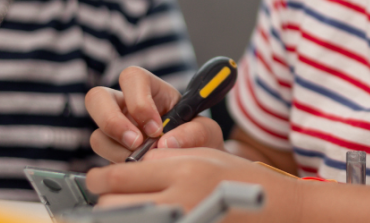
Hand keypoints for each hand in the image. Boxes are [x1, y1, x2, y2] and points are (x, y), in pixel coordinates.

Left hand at [86, 147, 301, 219]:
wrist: (275, 207)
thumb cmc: (240, 177)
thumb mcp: (203, 155)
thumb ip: (163, 159)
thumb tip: (125, 167)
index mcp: (183, 171)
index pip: (119, 177)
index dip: (98, 178)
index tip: (94, 178)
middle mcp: (179, 201)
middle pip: (113, 206)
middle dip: (104, 200)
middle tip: (108, 195)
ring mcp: (182, 222)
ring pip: (124, 220)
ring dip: (119, 213)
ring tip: (127, 206)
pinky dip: (139, 220)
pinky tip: (146, 213)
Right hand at [87, 66, 224, 160]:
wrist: (195, 165)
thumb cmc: (198, 139)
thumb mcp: (206, 132)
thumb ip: (195, 132)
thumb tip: (167, 142)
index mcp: (150, 89)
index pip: (132, 78)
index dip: (139, 101)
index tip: (156, 128)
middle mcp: (126, 106)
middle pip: (97, 97)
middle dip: (111, 121)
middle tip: (136, 143)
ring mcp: (115, 130)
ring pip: (97, 134)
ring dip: (116, 150)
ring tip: (141, 161)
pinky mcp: (112, 154)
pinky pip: (102, 158)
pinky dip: (118, 165)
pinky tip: (138, 169)